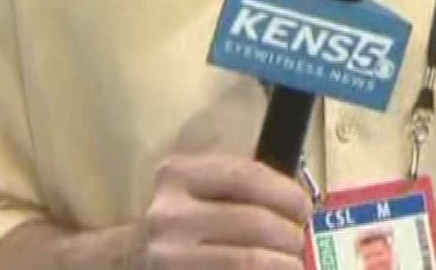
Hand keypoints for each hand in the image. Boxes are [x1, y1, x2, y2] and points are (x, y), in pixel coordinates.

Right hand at [140, 154, 310, 267]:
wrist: (130, 259)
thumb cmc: (182, 221)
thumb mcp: (197, 189)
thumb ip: (238, 186)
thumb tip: (301, 205)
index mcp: (178, 175)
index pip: (247, 177)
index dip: (287, 194)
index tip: (305, 209)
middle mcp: (168, 215)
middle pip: (255, 222)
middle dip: (291, 235)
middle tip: (299, 241)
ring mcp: (169, 258)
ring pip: (251, 261)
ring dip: (286, 264)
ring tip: (292, 264)